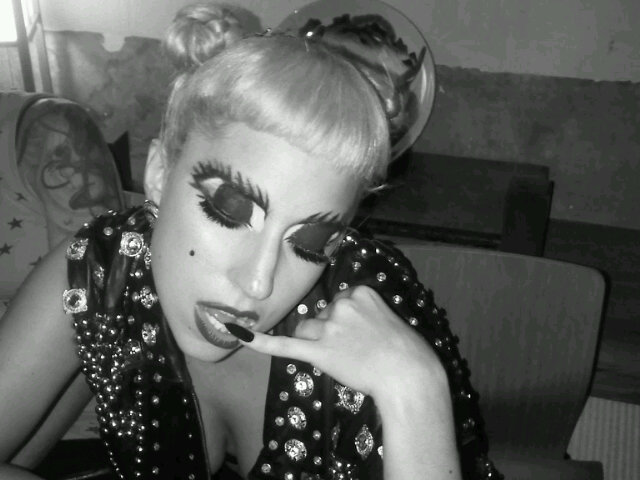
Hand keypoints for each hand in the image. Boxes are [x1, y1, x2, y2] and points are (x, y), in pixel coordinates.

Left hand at [233, 286, 445, 399]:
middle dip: (331, 331)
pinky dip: (259, 341)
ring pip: (307, 330)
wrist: (408, 374)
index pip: (338, 301)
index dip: (345, 320)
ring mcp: (329, 328)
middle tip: (358, 349)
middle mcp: (342, 304)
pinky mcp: (319, 351)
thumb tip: (337, 322)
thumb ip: (360, 312)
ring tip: (346, 356)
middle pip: (321, 315)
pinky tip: (237, 332)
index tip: (363, 333)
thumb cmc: (404, 350)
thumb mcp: (386, 316)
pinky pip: (284, 345)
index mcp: (360, 291)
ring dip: (318, 342)